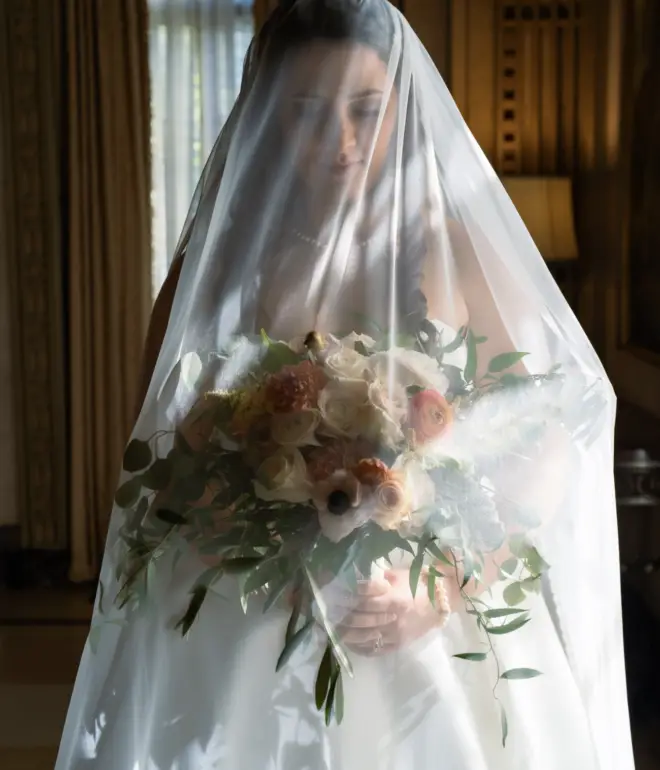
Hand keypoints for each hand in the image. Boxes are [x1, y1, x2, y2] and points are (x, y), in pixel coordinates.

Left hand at [333, 568, 448, 656]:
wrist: (441, 603)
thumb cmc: (418, 584)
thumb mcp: (397, 575)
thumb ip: (376, 579)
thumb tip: (353, 577)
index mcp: (393, 598)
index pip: (362, 598)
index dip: (345, 594)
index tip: (333, 591)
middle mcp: (393, 618)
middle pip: (358, 618)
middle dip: (340, 614)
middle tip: (327, 610)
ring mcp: (395, 634)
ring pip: (363, 637)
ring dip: (345, 632)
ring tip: (332, 627)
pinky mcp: (398, 645)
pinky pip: (374, 650)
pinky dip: (358, 647)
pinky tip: (348, 642)